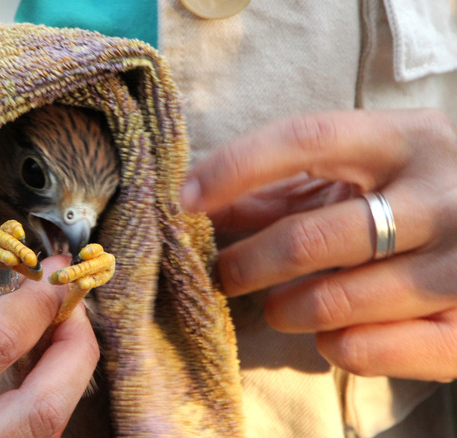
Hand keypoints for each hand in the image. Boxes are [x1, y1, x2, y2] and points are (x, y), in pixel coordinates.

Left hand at [181, 109, 456, 381]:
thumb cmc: (414, 194)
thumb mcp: (357, 174)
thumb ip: (281, 188)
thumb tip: (200, 203)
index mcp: (405, 139)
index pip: (305, 138)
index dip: (235, 166)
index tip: (184, 198)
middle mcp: (441, 194)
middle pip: (311, 237)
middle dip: (247, 264)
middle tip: (222, 276)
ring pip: (338, 302)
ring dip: (286, 310)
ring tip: (274, 308)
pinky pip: (377, 350)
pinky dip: (337, 348)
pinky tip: (328, 337)